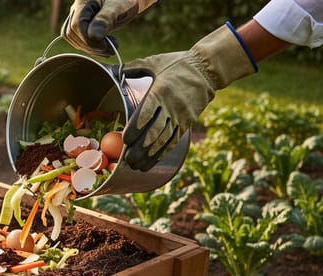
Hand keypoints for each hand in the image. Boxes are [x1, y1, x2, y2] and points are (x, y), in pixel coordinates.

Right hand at [60, 0, 139, 56]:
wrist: (125, 0)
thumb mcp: (118, 7)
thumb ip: (105, 19)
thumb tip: (94, 36)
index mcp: (83, 2)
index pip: (77, 25)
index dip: (88, 39)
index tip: (105, 45)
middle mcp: (76, 9)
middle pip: (72, 33)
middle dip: (90, 45)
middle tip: (111, 48)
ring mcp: (77, 18)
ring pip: (74, 39)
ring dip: (91, 49)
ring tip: (110, 49)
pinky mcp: (82, 26)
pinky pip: (79, 40)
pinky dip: (92, 48)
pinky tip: (105, 49)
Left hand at [122, 24, 257, 169]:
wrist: (208, 69)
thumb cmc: (177, 64)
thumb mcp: (155, 62)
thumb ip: (134, 67)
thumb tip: (114, 70)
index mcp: (161, 90)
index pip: (146, 113)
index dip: (136, 128)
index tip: (125, 139)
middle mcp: (172, 106)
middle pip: (154, 131)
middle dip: (140, 147)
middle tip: (127, 159)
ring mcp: (181, 116)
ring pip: (164, 139)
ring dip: (149, 155)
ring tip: (136, 166)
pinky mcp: (188, 123)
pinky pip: (173, 141)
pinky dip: (161, 153)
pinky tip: (151, 162)